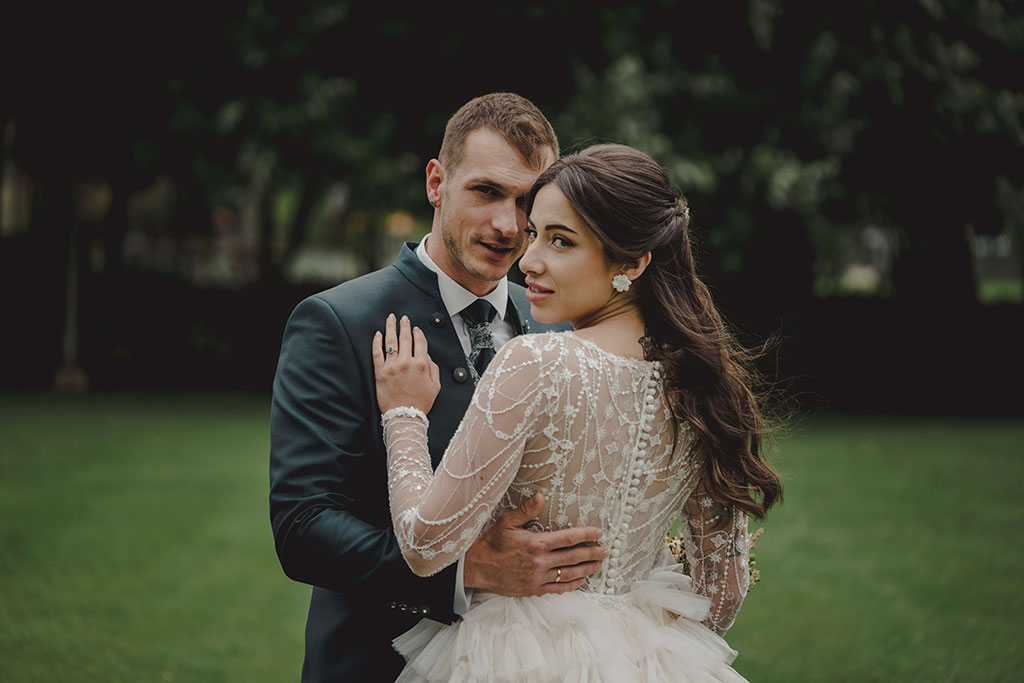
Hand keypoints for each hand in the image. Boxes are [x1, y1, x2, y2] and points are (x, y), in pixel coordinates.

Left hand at [372, 314, 440, 414]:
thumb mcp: (435, 386)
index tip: (415, 328)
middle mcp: (406, 363)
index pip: (419, 342)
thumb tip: (426, 355)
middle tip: (403, 318)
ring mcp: (392, 367)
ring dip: (391, 327)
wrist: (404, 417)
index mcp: (421, 365)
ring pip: (391, 341)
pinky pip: (377, 353)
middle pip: (405, 338)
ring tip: (391, 319)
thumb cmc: (420, 403)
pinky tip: (378, 334)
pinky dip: (377, 342)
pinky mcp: (380, 372)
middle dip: (404, 325)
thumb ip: (433, 368)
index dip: (418, 333)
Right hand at [463, 492, 607, 596]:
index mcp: (536, 543)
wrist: (477, 568)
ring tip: (598, 565)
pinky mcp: (534, 589)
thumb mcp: (506, 522)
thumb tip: (540, 496)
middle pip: (573, 557)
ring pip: (569, 574)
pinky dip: (572, 584)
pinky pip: (559, 588)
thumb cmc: (491, 543)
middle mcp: (540, 562)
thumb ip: (526, 510)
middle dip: (592, 553)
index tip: (598, 533)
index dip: (586, 535)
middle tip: (606, 550)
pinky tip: (581, 580)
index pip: (568, 538)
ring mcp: (538, 578)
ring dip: (586, 569)